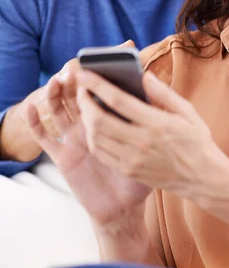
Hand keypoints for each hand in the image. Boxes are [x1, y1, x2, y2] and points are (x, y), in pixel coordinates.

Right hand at [27, 73, 151, 230]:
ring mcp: (76, 141)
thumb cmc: (147, 171)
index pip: (103, 92)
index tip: (98, 60)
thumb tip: (149, 78)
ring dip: (55, 96)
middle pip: (78, 98)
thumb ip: (157, 108)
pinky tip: (31, 108)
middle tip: (73, 67)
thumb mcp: (155, 140)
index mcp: (114, 120)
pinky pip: (46, 140)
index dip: (98, 77)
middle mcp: (93, 127)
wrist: (129, 207)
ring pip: (61, 112)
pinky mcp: (64, 158)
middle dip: (74, 83)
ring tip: (56, 81)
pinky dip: (36, 124)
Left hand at [76, 70, 228, 201]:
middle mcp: (142, 143)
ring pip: (96, 138)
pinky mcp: (129, 171)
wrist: (203, 178)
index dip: (97, 85)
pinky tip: (94, 127)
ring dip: (85, 120)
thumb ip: (163, 92)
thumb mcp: (187, 111)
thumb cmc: (196, 140)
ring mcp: (133, 160)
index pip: (118, 100)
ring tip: (86, 106)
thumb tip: (142, 75)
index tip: (85, 73)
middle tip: (80, 89)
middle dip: (84, 101)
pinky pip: (102, 153)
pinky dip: (93, 137)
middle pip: (99, 120)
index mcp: (157, 123)